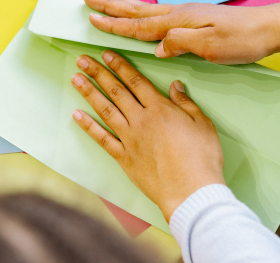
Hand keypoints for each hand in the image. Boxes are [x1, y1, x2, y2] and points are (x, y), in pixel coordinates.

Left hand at [71, 50, 225, 220]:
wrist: (190, 191)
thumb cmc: (202, 159)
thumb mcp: (203, 125)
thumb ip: (186, 104)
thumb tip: (175, 86)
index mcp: (161, 109)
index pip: (136, 81)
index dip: (120, 66)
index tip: (107, 55)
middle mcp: (141, 121)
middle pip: (116, 91)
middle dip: (98, 73)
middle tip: (83, 60)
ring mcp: (130, 140)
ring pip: (106, 111)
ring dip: (89, 93)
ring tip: (76, 79)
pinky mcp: (125, 159)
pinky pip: (102, 139)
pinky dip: (89, 127)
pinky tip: (77, 115)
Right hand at [84, 0, 279, 63]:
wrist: (269, 28)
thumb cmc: (242, 39)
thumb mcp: (210, 46)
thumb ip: (180, 43)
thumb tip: (156, 47)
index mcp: (179, 21)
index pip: (140, 25)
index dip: (115, 25)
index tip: (93, 20)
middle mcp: (180, 15)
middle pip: (138, 11)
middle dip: (112, 8)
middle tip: (89, 2)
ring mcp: (187, 15)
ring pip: (147, 11)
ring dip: (124, 8)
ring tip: (107, 4)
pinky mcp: (196, 20)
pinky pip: (160, 16)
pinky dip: (144, 15)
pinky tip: (143, 17)